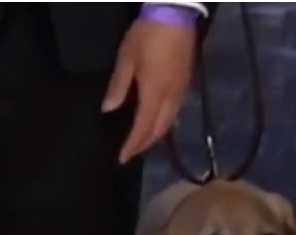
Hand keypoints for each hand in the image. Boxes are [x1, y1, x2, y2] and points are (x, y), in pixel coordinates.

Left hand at [103, 19, 196, 163]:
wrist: (176, 16)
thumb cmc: (147, 35)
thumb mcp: (126, 57)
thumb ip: (119, 85)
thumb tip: (109, 109)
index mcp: (155, 92)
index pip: (144, 126)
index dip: (133, 144)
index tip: (122, 157)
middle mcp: (172, 97)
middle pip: (160, 129)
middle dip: (145, 144)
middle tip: (130, 153)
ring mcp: (181, 91)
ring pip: (170, 122)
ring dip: (156, 135)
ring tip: (142, 142)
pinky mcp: (186, 84)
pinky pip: (175, 111)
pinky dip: (163, 122)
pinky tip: (156, 121)